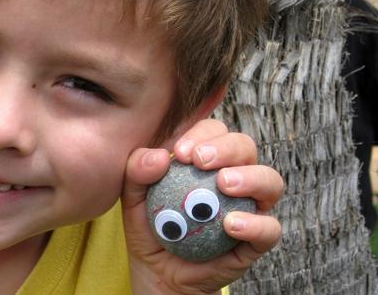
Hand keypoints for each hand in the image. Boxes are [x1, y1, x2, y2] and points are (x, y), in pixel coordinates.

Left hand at [122, 119, 282, 293]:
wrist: (159, 271)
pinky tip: (231, 225)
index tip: (179, 152)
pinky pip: (269, 229)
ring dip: (250, 177)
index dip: (201, 134)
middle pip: (245, 147)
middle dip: (226, 147)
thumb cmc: (151, 224)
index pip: (214, 132)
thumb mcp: (133, 197)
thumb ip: (136, 172)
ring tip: (224, 185)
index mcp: (207, 159)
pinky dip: (255, 224)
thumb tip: (158, 157)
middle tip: (200, 161)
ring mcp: (250, 206)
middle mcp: (234, 176)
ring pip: (270, 181)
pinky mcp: (256, 239)